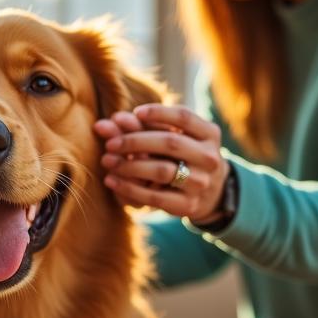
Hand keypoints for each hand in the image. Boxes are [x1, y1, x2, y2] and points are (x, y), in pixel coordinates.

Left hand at [93, 104, 229, 221]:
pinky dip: (129, 188)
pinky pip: (154, 197)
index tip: (136, 112)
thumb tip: (113, 119)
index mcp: (209, 134)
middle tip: (110, 143)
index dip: (158, 112)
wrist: (209, 193)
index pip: (184, 117)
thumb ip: (145, 125)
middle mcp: (210, 158)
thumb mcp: (173, 137)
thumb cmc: (182, 155)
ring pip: (162, 170)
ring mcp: (201, 183)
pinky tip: (111, 180)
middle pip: (170, 143)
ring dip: (129, 165)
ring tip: (107, 160)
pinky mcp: (188, 205)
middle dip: (135, 141)